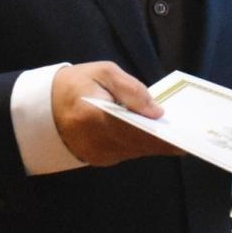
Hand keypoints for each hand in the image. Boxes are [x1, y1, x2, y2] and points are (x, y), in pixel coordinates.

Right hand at [49, 62, 182, 166]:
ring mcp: (96, 155)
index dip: (160, 136)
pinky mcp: (98, 160)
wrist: (43, 107)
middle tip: (188, 137)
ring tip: (175, 134)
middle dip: (163, 141)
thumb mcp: (103, 72)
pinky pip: (126, 153)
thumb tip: (157, 111)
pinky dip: (140, 145)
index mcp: (94, 117)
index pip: (135, 131)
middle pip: (139, 145)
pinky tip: (152, 136)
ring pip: (135, 152)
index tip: (183, 139)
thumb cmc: (76, 84)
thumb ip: (131, 89)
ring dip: (154, 144)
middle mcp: (96, 142)